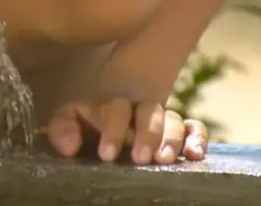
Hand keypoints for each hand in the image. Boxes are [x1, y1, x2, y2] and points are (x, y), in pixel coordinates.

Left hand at [46, 99, 206, 163]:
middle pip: (150, 111)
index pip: (116, 106)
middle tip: (140, 157)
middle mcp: (139, 108)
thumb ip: (63, 127)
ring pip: (174, 120)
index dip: (113, 128)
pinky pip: (193, 128)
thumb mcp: (68, 121)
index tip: (107, 154)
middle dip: (147, 132)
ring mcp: (161, 119)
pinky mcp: (178, 132)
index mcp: (111, 102)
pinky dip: (197, 137)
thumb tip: (71, 146)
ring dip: (171, 139)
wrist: (95, 128)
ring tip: (164, 159)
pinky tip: (195, 153)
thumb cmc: (83, 124)